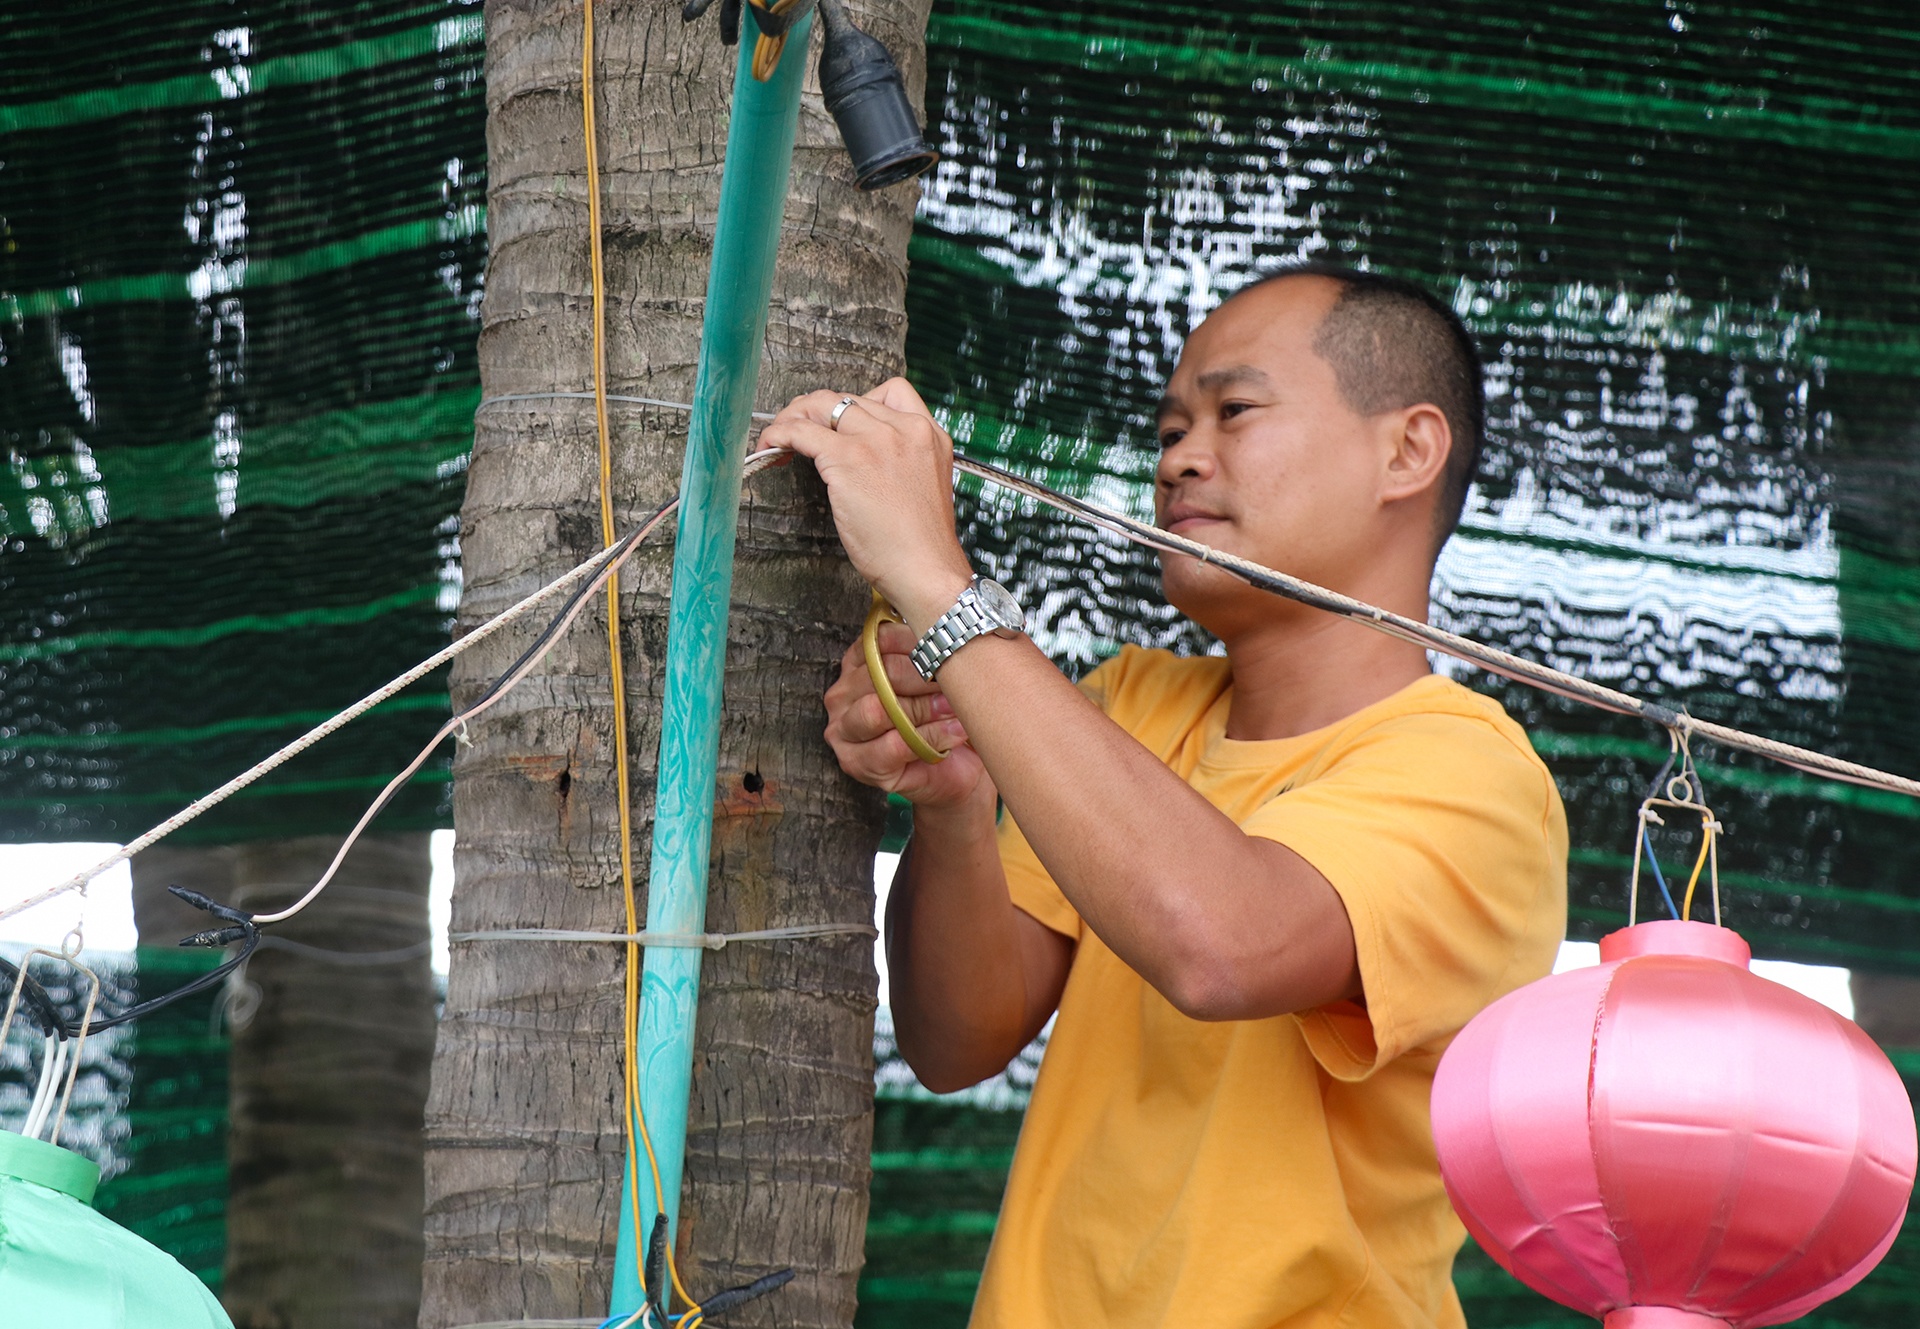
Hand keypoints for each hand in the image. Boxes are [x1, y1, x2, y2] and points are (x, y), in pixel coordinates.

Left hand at [761, 377, 974, 629]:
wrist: (926, 569)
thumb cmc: (922, 545)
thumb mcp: (923, 488)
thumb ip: (901, 463)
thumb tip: (863, 462)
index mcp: (929, 435)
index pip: (891, 393)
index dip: (858, 404)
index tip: (841, 422)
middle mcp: (905, 429)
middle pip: (849, 398)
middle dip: (817, 410)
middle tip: (799, 428)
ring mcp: (876, 440)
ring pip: (822, 406)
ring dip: (793, 416)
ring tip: (780, 437)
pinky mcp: (849, 459)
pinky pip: (802, 432)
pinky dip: (779, 433)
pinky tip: (771, 446)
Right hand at [824, 619, 992, 807]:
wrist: (958, 766)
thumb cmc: (944, 714)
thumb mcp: (938, 674)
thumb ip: (932, 647)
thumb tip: (949, 622)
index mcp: (858, 662)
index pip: (883, 638)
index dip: (923, 643)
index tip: (954, 651)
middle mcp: (843, 693)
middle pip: (882, 673)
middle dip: (927, 679)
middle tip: (958, 684)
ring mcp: (843, 729)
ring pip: (881, 709)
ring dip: (926, 710)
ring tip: (955, 710)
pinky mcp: (856, 762)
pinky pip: (894, 745)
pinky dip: (931, 738)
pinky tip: (954, 733)